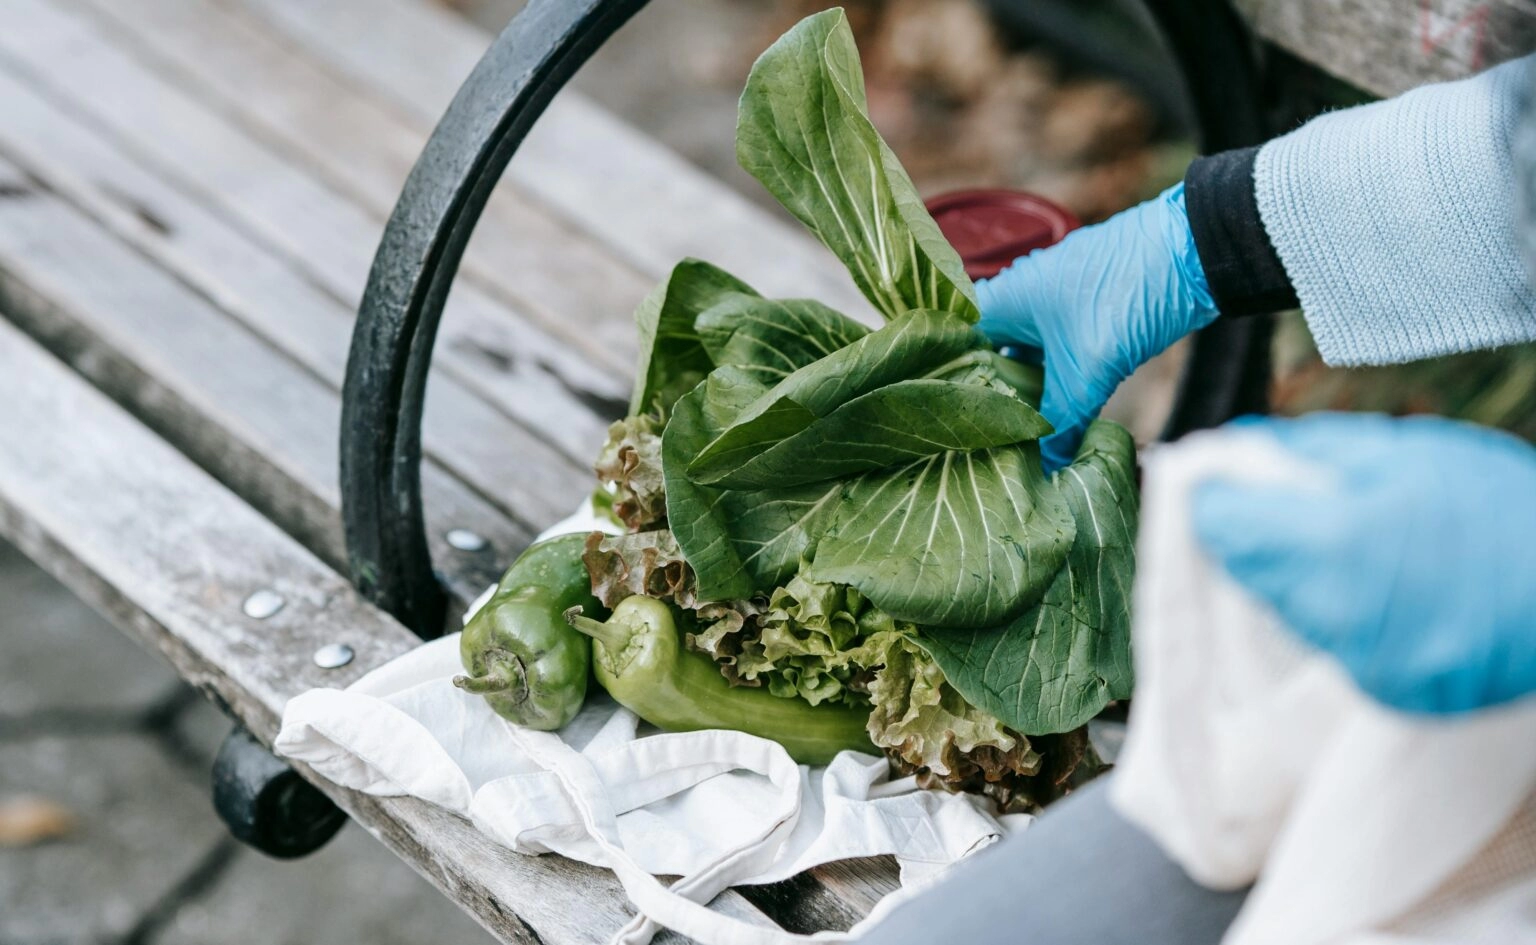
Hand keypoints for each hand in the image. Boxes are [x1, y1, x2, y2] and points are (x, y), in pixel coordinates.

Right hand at [976, 184, 1218, 469]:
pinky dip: (1052, 378)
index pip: (956, 347)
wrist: (1195, 254)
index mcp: (1003, 300)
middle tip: (984, 441)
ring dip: (1026, 391)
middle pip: (988, 354)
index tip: (951, 426)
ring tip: (1018, 435)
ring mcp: (1052, 301)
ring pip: (1024, 355)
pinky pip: (1052, 351)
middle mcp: (1019, 296)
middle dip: (990, 397)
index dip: (951, 386)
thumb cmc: (1126, 298)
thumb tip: (1046, 470)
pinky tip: (1056, 410)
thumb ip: (1061, 423)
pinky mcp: (1082, 310)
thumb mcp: (1088, 372)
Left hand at [1192, 412, 1535, 713]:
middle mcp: (1334, 612)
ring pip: (1286, 611)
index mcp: (1333, 541)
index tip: (1223, 487)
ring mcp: (1358, 661)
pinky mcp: (1384, 691)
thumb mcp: (1411, 454)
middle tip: (1302, 512)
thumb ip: (1314, 449)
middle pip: (1248, 572)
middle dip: (1261, 539)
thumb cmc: (1501, 513)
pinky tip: (1392, 592)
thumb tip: (1240, 447)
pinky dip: (1345, 617)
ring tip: (1364, 549)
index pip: (1223, 525)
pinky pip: (1333, 644)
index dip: (1218, 500)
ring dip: (1301, 579)